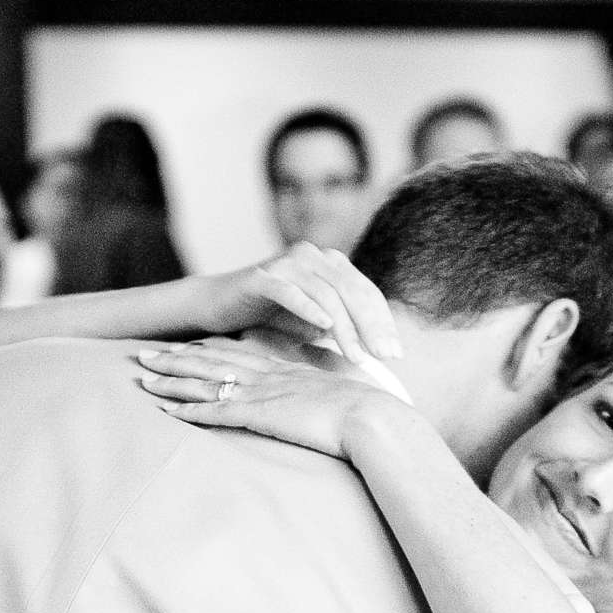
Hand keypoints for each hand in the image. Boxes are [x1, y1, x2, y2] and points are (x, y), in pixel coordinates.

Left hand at [136, 338, 411, 459]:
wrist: (372, 418)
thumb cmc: (364, 413)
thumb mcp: (339, 396)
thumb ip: (322, 394)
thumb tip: (323, 403)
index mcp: (286, 370)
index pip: (238, 355)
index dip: (207, 351)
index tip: (184, 348)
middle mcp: (268, 376)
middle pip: (212, 362)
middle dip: (176, 359)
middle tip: (145, 354)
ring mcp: (262, 394)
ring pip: (206, 383)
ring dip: (172, 382)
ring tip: (143, 378)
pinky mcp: (259, 415)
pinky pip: (215, 412)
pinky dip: (189, 411)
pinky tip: (166, 412)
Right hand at [190, 244, 405, 370]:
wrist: (216, 304)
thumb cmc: (267, 315)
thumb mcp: (311, 322)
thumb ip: (341, 326)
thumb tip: (378, 349)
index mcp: (329, 263)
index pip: (366, 292)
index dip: (383, 322)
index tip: (396, 353)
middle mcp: (312, 256)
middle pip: (352, 290)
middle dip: (371, 326)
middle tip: (384, 356)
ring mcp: (287, 263)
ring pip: (326, 293)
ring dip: (345, 327)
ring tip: (356, 355)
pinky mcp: (262, 276)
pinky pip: (291, 292)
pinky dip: (310, 309)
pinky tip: (325, 327)